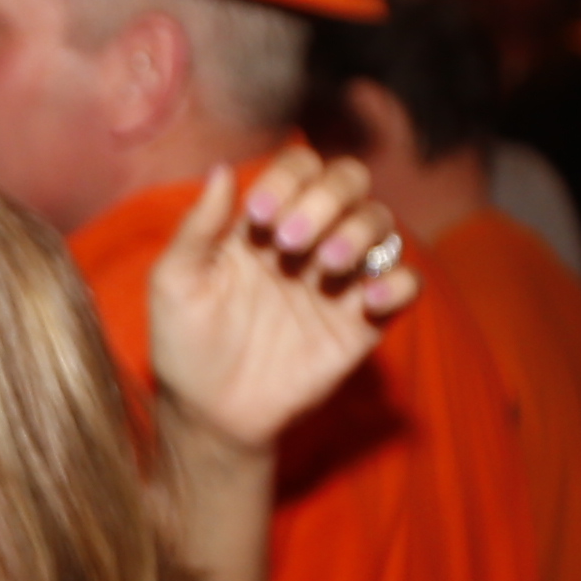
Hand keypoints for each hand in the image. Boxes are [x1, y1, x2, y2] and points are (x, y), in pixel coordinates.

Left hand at [146, 143, 422, 459]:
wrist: (212, 413)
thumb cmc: (186, 344)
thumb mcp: (175, 283)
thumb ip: (196, 227)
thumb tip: (220, 169)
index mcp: (266, 220)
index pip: (300, 167)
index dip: (287, 178)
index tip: (257, 216)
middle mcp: (310, 238)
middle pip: (350, 181)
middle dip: (326, 197)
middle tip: (289, 241)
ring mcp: (340, 278)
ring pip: (381, 223)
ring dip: (359, 231)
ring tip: (326, 263)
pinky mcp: (364, 320)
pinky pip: (405, 284)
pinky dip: (397, 282)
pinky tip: (365, 301)